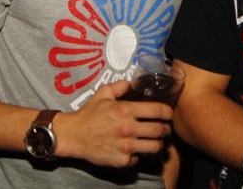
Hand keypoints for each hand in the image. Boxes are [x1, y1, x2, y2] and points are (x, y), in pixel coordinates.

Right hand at [54, 80, 172, 166]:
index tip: (168, 114)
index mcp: (126, 110)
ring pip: (155, 147)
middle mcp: (128, 128)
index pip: (158, 111)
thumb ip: (121, 86)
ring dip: (158, 143)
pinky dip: (139, 154)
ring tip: (155, 140)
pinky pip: (139, 158)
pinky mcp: (122, 160)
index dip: (168, 112)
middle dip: (166, 129)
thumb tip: (133, 83)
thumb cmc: (89, 114)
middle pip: (161, 130)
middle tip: (165, 128)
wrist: (73, 135)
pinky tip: (135, 149)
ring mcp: (126, 146)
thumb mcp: (103, 93)